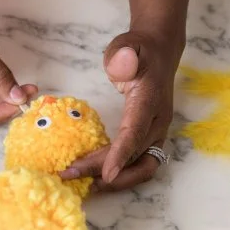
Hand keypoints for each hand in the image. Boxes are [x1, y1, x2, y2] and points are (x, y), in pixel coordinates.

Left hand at [60, 30, 183, 191]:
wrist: (159, 53)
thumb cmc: (138, 50)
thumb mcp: (128, 45)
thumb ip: (122, 56)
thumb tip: (119, 67)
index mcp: (151, 100)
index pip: (137, 130)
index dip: (122, 154)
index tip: (107, 174)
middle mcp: (158, 121)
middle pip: (136, 156)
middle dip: (105, 171)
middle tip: (70, 175)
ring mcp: (156, 133)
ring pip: (142, 167)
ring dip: (117, 181)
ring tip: (84, 185)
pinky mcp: (150, 139)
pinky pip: (139, 164)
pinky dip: (120, 175)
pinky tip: (95, 177)